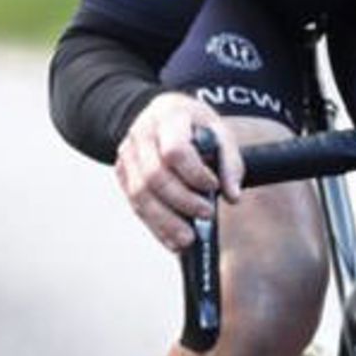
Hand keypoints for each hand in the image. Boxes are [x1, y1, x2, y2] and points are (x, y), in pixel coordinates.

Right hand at [114, 92, 244, 250]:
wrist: (161, 115)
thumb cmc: (193, 125)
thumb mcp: (218, 131)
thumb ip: (230, 162)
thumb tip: (233, 196)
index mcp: (167, 116)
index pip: (174, 150)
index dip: (194, 173)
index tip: (213, 186)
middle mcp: (141, 134)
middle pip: (154, 175)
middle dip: (182, 201)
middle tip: (206, 214)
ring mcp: (127, 154)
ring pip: (140, 194)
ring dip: (165, 221)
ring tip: (188, 239)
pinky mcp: (122, 173)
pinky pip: (135, 204)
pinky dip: (155, 225)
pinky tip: (172, 240)